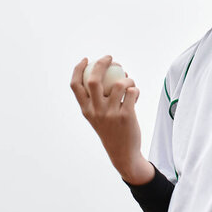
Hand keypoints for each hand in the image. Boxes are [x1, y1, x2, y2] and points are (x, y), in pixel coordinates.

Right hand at [70, 55, 153, 184]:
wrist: (123, 153)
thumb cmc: (111, 131)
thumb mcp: (97, 117)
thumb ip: (96, 100)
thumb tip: (103, 74)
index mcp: (86, 110)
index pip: (75, 86)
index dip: (78, 69)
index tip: (86, 60)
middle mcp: (96, 111)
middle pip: (94, 80)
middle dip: (102, 64)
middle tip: (110, 59)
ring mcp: (110, 113)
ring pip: (119, 84)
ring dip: (127, 79)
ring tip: (129, 82)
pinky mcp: (126, 116)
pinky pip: (131, 92)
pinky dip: (135, 90)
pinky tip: (135, 95)